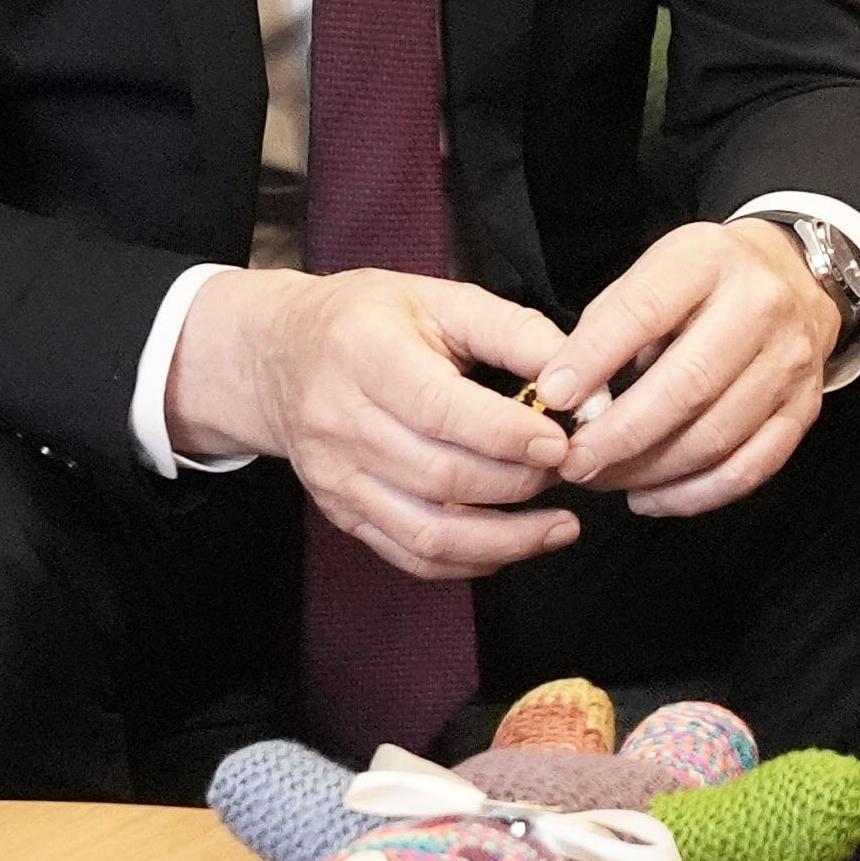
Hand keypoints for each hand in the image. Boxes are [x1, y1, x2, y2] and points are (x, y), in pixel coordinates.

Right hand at [175, 265, 579, 581]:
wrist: (279, 356)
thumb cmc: (369, 320)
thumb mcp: (438, 298)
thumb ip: (512, 331)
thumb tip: (580, 376)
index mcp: (365, 358)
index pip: (441, 411)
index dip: (507, 435)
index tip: (560, 441)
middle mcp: (341, 424)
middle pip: (440, 477)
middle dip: (519, 484)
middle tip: (569, 471)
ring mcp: (336, 478)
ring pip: (427, 532)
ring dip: (506, 540)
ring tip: (561, 527)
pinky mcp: (341, 512)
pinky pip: (409, 555)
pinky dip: (469, 561)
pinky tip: (513, 545)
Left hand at [535, 219, 836, 516]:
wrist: (798, 277)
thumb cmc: (707, 283)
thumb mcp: (657, 271)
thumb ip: (611, 323)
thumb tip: (564, 392)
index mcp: (708, 262)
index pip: (645, 311)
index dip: (595, 357)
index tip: (553, 396)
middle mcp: (759, 308)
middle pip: (689, 385)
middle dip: (620, 435)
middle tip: (574, 461)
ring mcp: (789, 362)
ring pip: (717, 437)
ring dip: (649, 471)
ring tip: (602, 479)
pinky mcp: (804, 408)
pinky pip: (749, 468)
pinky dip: (693, 495)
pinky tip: (649, 496)